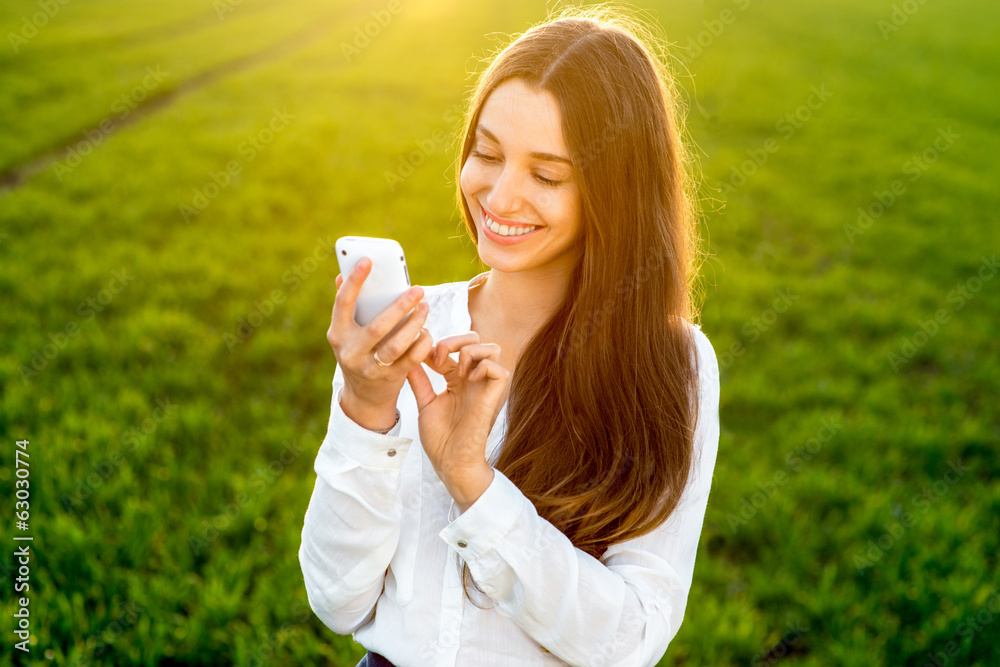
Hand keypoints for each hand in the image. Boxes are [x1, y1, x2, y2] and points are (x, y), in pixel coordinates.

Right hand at [328, 259, 433, 429]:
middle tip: (418, 289)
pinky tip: (427, 331)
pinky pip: (411, 358)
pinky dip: (422, 343)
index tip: (368, 260)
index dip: (354, 281)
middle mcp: (351, 352)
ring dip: (415, 324)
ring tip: (425, 307)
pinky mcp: (389, 379)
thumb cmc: (359, 353)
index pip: (343, 304)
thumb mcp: (347, 334)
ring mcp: (370, 368)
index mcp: (338, 334)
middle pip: (378, 326)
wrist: (364, 398)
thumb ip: (347, 307)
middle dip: (400, 306)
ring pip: (397, 344)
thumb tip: (342, 276)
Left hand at [406, 331, 509, 483]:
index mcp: (457, 380)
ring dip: (469, 352)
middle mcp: (473, 379)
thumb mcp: (425, 403)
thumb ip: (419, 381)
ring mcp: (485, 387)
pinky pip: (498, 369)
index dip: (436, 344)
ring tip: (453, 370)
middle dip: (454, 340)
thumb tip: (408, 359)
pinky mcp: (495, 396)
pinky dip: (482, 367)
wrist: (450, 462)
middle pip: (475, 339)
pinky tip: (466, 380)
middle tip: (436, 358)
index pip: (453, 347)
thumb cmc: (440, 439)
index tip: (418, 355)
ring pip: (491, 349)